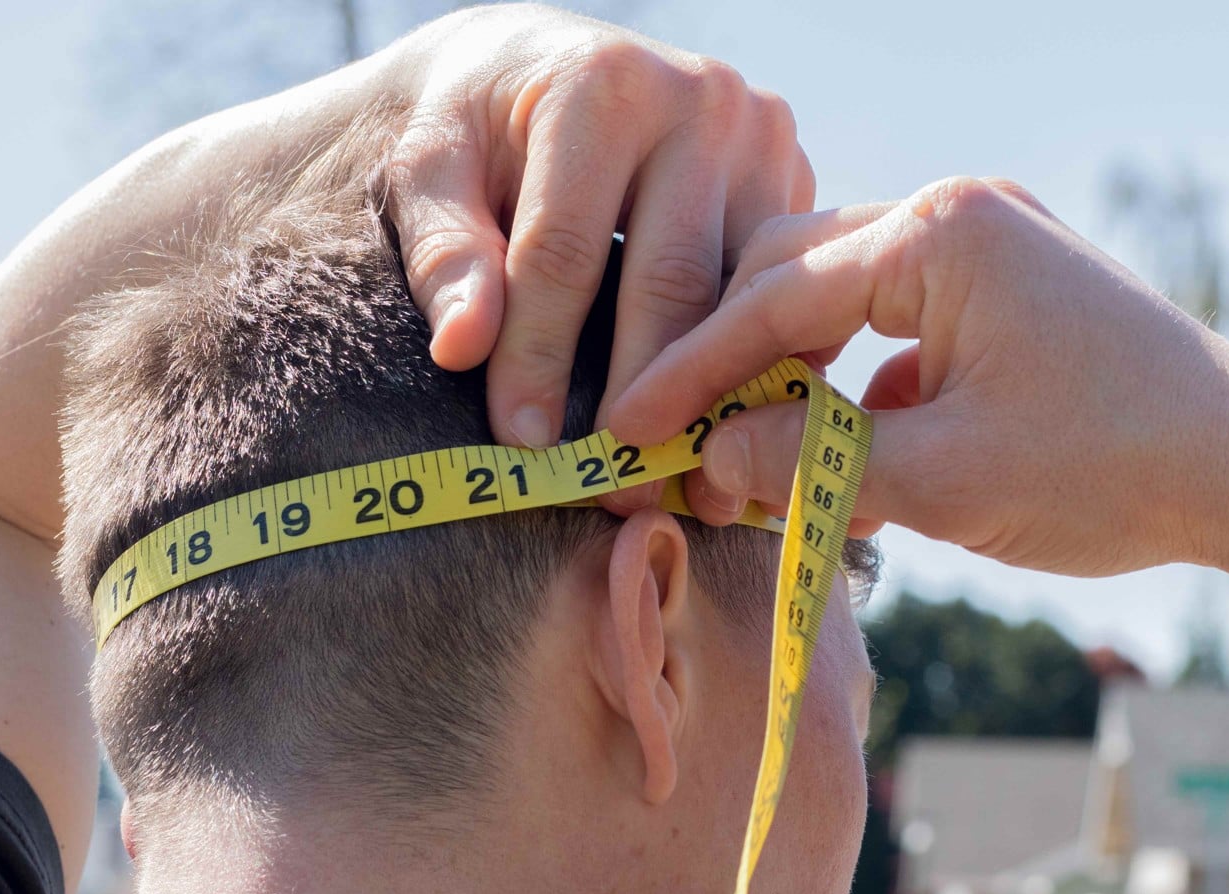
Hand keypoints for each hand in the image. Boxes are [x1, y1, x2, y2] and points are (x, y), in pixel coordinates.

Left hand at [387, 4, 812, 479]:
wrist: (541, 69)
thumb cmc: (476, 129)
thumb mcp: (430, 171)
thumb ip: (443, 253)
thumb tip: (461, 348)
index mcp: (603, 87)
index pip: (566, 250)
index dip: (540, 355)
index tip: (522, 444)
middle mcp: (702, 102)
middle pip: (671, 284)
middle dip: (640, 399)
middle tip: (611, 488)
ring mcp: (764, 141)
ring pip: (741, 299)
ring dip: (712, 401)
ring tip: (675, 485)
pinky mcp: (797, 180)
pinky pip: (781, 295)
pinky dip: (754, 369)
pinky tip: (725, 438)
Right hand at [608, 178, 1228, 577]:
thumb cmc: (1108, 467)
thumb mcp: (940, 478)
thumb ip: (810, 465)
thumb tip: (708, 460)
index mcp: (938, 232)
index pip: (772, 299)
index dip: (689, 374)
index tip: (625, 430)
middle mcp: (955, 215)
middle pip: (791, 277)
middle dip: (727, 365)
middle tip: (670, 444)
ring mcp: (984, 248)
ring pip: (838, 304)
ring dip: (786, 382)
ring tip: (741, 463)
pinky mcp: (1004, 294)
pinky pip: (892, 330)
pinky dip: (848, 391)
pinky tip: (826, 459)